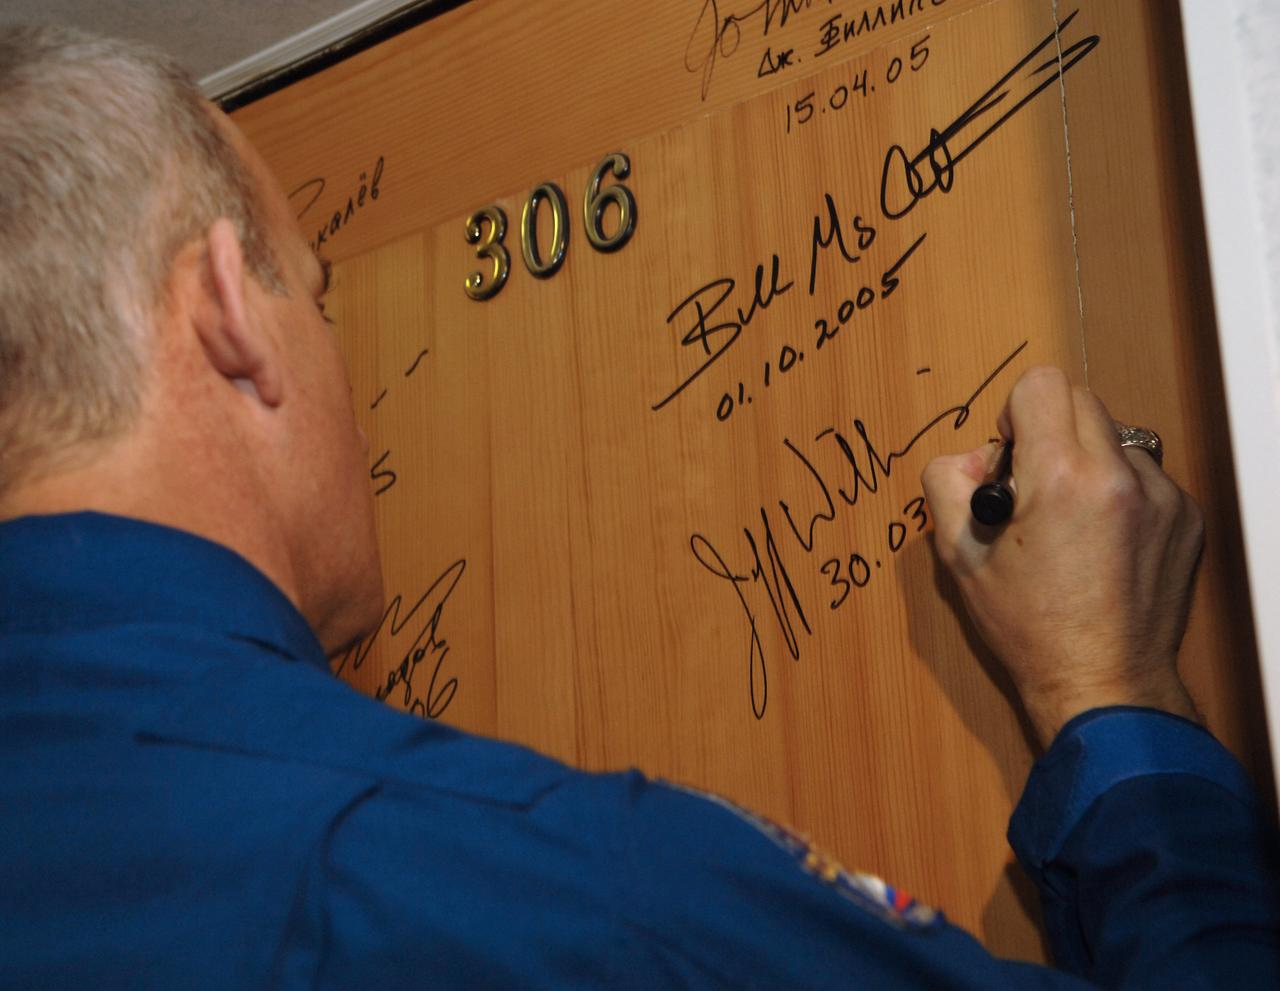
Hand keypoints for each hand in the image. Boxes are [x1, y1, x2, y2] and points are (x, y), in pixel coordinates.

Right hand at [921, 366, 1201, 745]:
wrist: (1102, 681)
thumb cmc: (1029, 627)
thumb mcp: (960, 555)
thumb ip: (948, 484)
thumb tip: (973, 457)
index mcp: (1061, 478)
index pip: (1040, 385)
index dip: (1014, 413)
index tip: (1012, 453)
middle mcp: (1120, 476)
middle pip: (1079, 399)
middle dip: (1048, 431)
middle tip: (1033, 486)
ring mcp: (1161, 496)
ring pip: (1112, 437)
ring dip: (1085, 461)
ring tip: (1070, 523)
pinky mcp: (1184, 517)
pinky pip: (1142, 474)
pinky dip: (1117, 492)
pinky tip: (1101, 542)